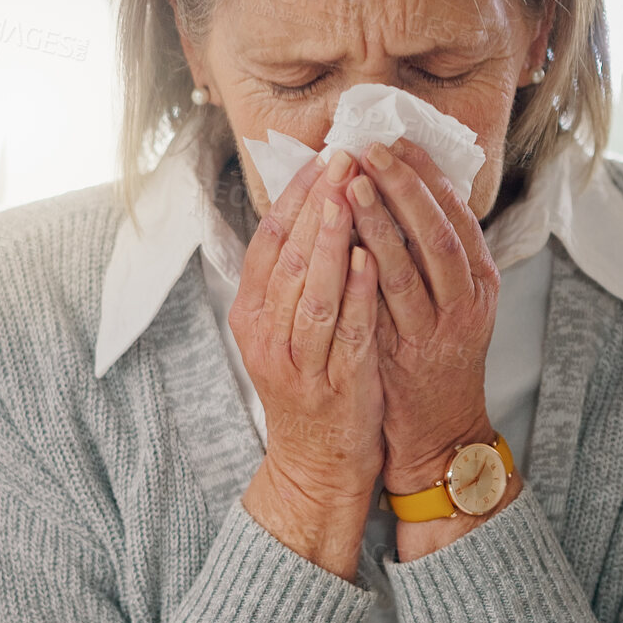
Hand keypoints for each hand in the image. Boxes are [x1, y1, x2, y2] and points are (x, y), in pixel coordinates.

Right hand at [231, 149, 385, 579]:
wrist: (315, 466)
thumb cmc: (308, 385)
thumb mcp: (284, 329)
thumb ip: (293, 276)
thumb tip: (311, 207)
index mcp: (251, 314)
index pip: (269, 241)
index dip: (295, 196)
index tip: (324, 156)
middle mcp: (267, 333)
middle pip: (289, 256)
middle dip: (317, 202)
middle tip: (343, 156)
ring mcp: (299, 360)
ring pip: (312, 288)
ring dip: (332, 237)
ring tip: (351, 192)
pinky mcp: (333, 383)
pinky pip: (344, 330)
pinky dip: (355, 291)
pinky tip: (370, 257)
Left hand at [342, 137, 498, 496]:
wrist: (438, 430)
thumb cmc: (432, 353)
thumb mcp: (447, 298)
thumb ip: (428, 251)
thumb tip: (396, 186)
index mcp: (480, 278)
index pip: (457, 212)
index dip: (427, 173)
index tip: (396, 140)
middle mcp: (467, 300)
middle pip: (440, 231)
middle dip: (405, 186)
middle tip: (371, 150)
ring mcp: (440, 329)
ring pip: (414, 266)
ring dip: (383, 221)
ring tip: (354, 184)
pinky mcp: (410, 356)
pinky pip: (387, 308)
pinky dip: (368, 272)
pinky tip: (346, 245)